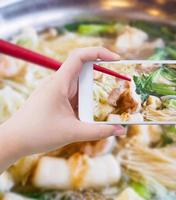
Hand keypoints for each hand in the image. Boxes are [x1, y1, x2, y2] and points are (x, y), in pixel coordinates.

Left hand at [0, 47, 125, 171]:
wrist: (13, 141)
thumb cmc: (37, 134)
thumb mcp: (73, 132)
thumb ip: (99, 131)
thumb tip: (121, 130)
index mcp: (60, 83)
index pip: (80, 56)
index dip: (99, 53)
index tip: (116, 58)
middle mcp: (59, 83)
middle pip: (85, 72)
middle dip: (104, 77)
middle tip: (121, 84)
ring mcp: (57, 92)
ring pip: (81, 86)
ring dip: (95, 93)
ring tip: (110, 104)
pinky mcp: (57, 101)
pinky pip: (76, 97)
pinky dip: (87, 103)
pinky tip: (93, 114)